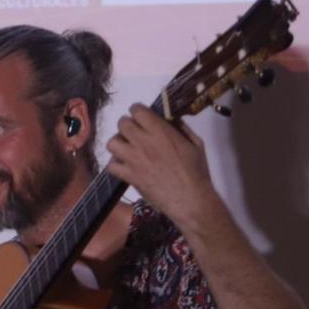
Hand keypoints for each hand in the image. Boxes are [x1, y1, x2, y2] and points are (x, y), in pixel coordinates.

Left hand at [104, 103, 217, 226]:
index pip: (137, 111)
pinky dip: (115, 164)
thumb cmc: (196, 171)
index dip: (138, 111)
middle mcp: (144, 142)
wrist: (189, 198)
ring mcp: (133, 159)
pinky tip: (125, 166)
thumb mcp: (195, 144)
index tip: (142, 117)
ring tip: (127, 148)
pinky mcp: (128, 175)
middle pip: (122, 124)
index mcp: (161, 132)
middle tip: (134, 132)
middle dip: (127, 125)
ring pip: (112, 143)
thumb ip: (182, 128)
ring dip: (118, 143)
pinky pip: (111, 166)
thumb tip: (171, 119)